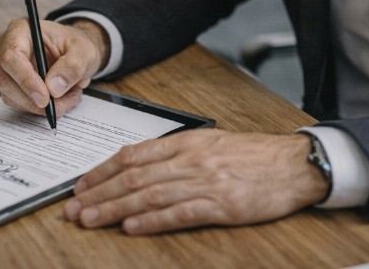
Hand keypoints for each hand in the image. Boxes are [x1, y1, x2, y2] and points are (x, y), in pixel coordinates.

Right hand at [0, 18, 107, 115]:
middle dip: (34, 99)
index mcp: (21, 30)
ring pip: (11, 96)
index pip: (12, 56)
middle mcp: (7, 48)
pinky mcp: (11, 85)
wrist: (75, 54)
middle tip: (61, 105)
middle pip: (6, 80)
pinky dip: (39, 108)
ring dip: (40, 106)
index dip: (26, 79)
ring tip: (68, 98)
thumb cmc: (75, 45)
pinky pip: (19, 103)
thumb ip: (72, 66)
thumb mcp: (84, 51)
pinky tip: (60, 100)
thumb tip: (54, 87)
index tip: (44, 98)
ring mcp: (6, 68)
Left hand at [63, 130, 328, 233]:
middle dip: (100, 193)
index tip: (81, 186)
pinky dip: (153, 220)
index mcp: (187, 142)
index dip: (102, 171)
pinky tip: (132, 226)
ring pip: (150, 194)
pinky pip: (181, 212)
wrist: (294, 164)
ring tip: (92, 220)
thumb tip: (140, 166)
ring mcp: (207, 182)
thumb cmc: (254, 155)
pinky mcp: (223, 204)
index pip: (134, 155)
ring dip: (115, 208)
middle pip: (134, 176)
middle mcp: (191, 159)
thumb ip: (178, 153)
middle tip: (74, 209)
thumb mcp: (212, 143)